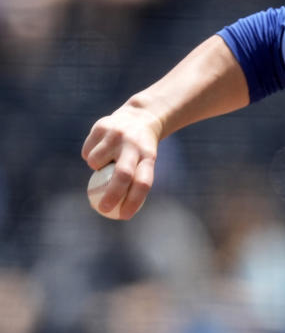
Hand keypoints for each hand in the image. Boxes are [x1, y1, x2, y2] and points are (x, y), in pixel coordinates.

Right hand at [81, 105, 163, 219]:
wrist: (140, 116)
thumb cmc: (141, 149)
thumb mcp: (145, 161)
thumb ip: (132, 182)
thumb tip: (114, 212)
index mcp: (148, 156)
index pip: (143, 182)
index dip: (134, 201)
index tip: (123, 216)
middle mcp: (133, 145)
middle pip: (122, 175)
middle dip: (111, 195)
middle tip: (102, 209)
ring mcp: (117, 134)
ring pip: (96, 162)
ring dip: (96, 168)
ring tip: (106, 160)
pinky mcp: (101, 127)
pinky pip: (87, 152)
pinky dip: (89, 156)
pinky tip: (101, 147)